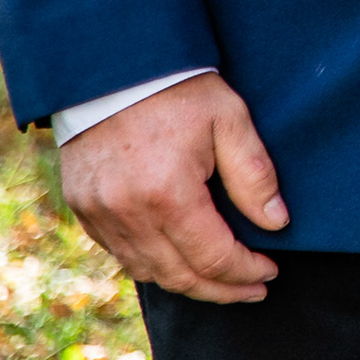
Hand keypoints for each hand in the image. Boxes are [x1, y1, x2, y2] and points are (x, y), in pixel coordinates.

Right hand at [56, 72, 287, 304]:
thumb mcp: (230, 121)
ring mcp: (99, 215)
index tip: (270, 273)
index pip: (213, 257)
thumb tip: (276, 223)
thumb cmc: (178, 90)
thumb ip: (254, 176)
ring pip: (147, 272)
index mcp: (168, 194)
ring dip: (187, 283)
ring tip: (221, 282)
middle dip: (222, 289)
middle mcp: (128, 214)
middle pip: (180, 276)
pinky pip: (121, 254)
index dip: (245, 272)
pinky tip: (178, 261)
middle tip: (253, 289)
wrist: (111, 69)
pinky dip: (152, 265)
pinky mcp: (83, 209)